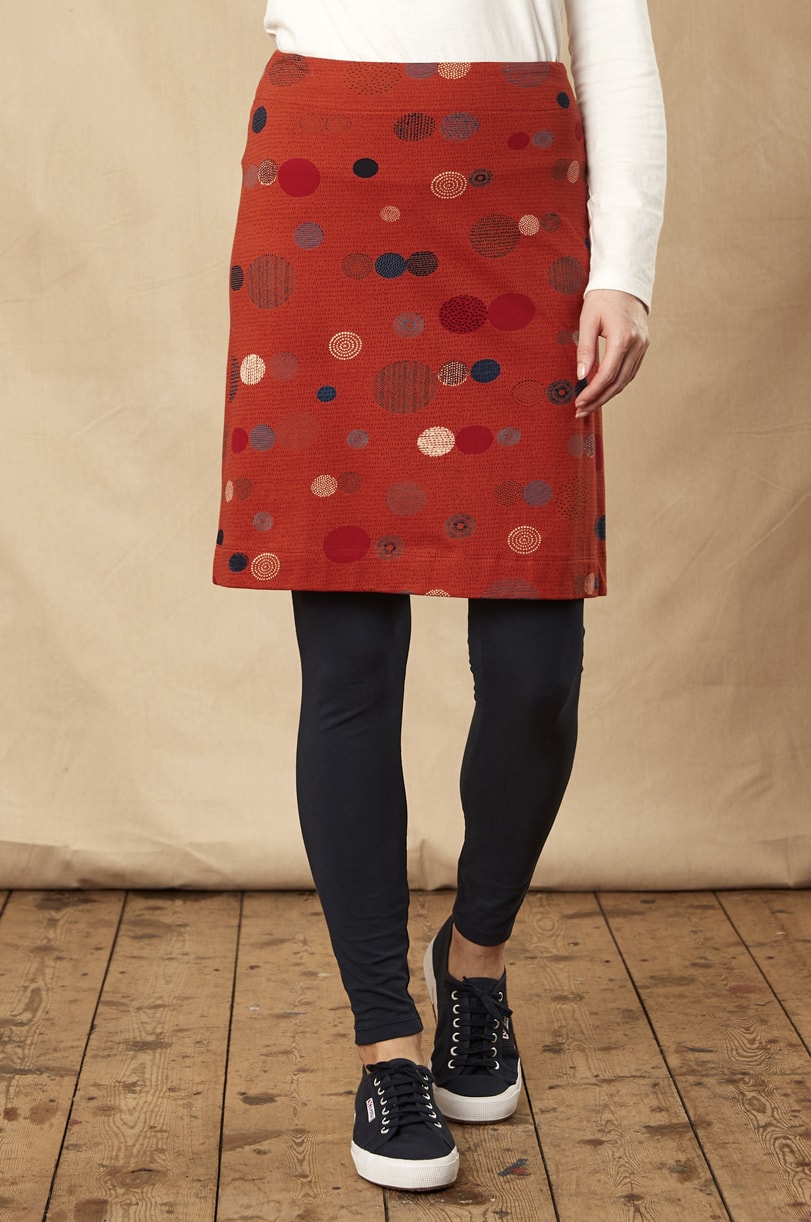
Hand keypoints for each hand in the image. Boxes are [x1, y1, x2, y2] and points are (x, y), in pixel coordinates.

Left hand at [574, 289, 649, 417]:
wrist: (624, 281)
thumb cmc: (603, 297)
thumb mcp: (587, 320)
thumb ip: (585, 349)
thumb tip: (580, 376)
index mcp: (623, 338)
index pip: (607, 375)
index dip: (592, 392)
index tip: (578, 402)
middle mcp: (637, 345)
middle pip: (618, 382)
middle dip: (599, 400)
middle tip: (581, 411)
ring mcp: (643, 346)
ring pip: (626, 380)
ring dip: (608, 395)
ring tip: (589, 405)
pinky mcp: (643, 347)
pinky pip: (630, 372)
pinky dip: (616, 384)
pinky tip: (603, 391)